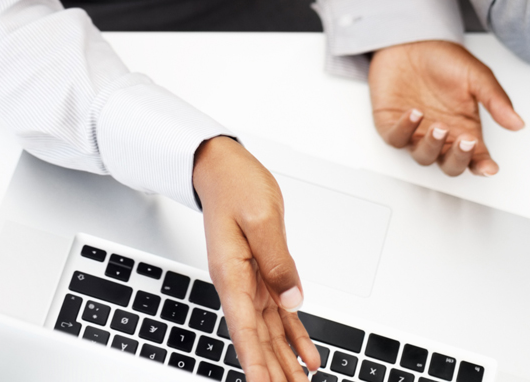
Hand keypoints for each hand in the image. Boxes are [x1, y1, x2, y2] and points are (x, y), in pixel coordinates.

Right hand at [191, 136, 320, 381]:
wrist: (223, 169)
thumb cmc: (236, 185)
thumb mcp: (261, 217)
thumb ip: (277, 260)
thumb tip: (293, 298)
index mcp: (231, 273)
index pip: (245, 329)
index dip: (255, 362)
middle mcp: (238, 284)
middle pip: (258, 339)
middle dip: (271, 372)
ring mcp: (250, 282)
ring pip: (271, 333)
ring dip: (284, 362)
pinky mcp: (264, 274)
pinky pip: (281, 314)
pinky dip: (294, 337)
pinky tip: (306, 358)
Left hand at [369, 40, 524, 176]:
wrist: (410, 40)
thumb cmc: (442, 59)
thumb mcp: (476, 76)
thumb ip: (496, 100)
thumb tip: (517, 123)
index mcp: (465, 129)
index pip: (476, 158)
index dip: (483, 166)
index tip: (490, 167)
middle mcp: (442, 136)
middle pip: (450, 165)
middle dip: (459, 158)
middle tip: (465, 140)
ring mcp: (416, 133)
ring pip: (423, 156)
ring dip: (432, 146)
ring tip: (439, 125)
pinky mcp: (391, 124)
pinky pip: (396, 138)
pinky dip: (404, 130)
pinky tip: (415, 113)